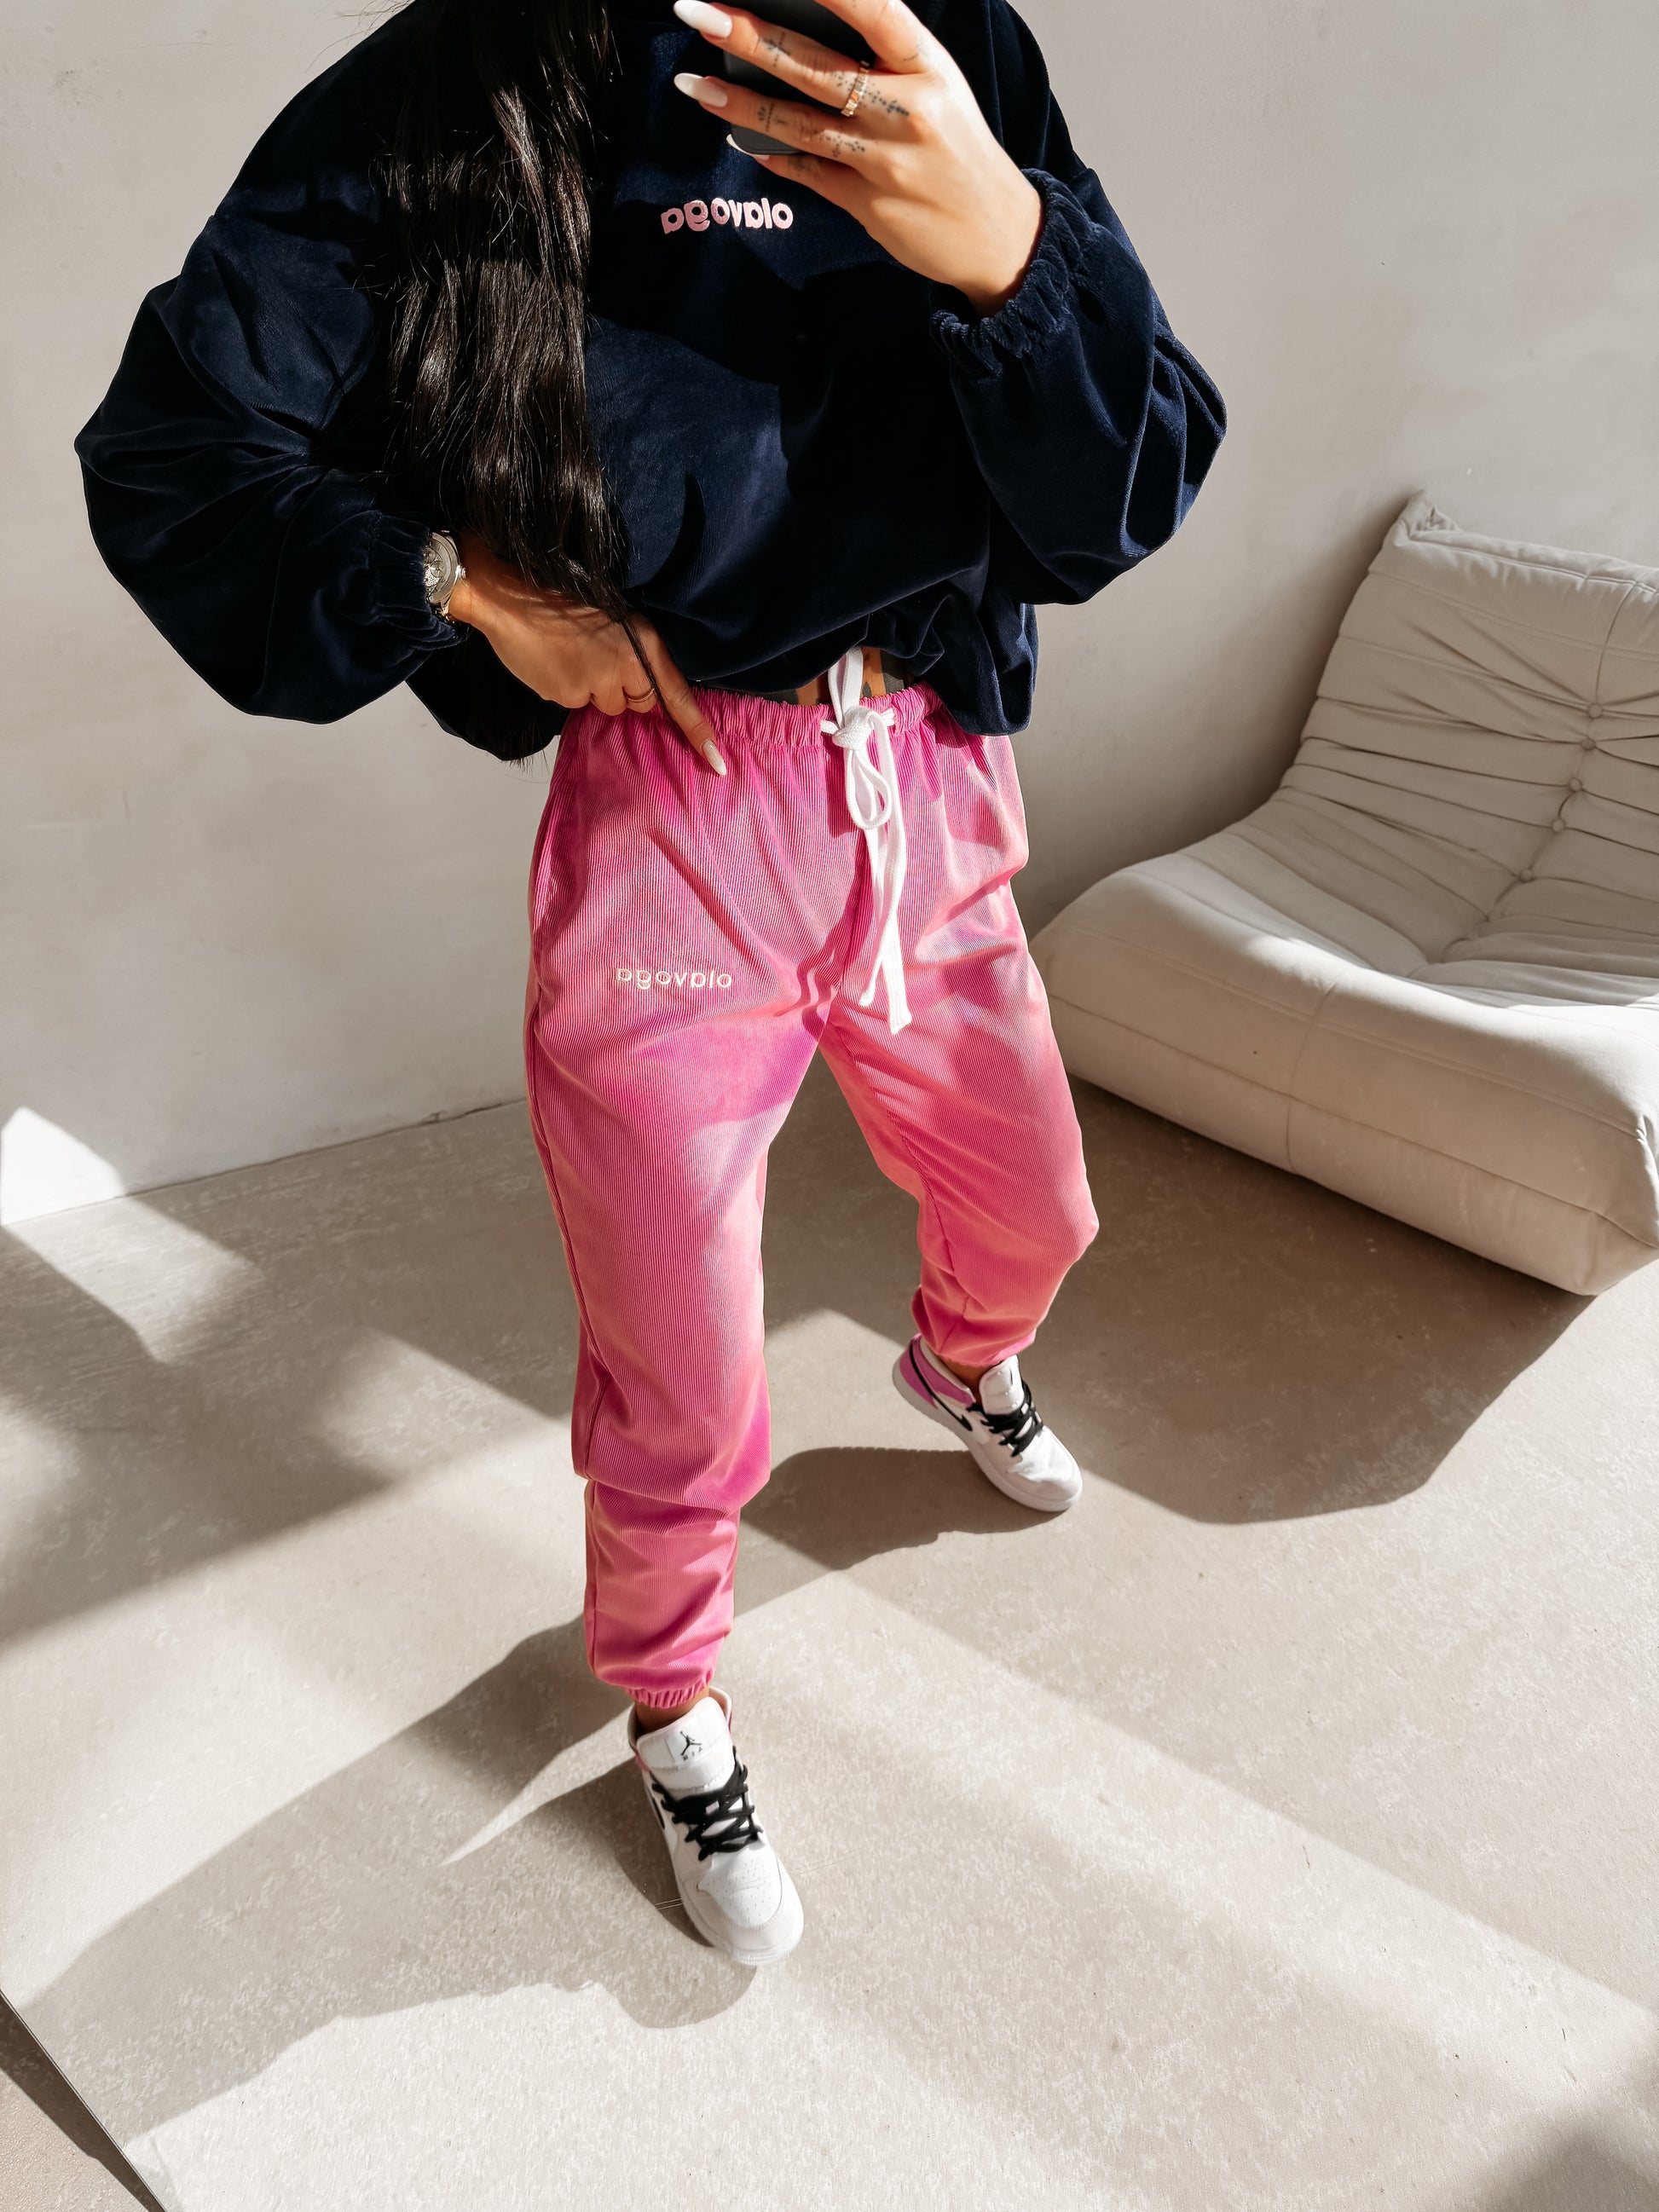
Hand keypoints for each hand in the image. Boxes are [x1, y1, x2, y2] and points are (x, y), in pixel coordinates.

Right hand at [449, 539, 726, 773]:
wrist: (512, 595)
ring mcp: (597, 684)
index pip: (677, 695)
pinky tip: (553, 663)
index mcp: (644, 642)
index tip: (716, 762)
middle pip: (639, 703)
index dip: (698, 730)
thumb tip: (637, 691)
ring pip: (607, 707)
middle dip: (625, 690)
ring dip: (595, 690)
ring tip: (571, 656)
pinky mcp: (567, 696)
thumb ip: (633, 654)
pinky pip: (576, 705)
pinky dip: (567, 691)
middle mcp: (627, 666)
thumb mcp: (614, 618)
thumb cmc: (564, 598)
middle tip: (597, 657)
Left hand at [671, 0, 1042, 315]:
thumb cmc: (958, 149)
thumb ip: (883, 60)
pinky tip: (736, 137)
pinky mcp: (869, 207)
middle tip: (698, 11)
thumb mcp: (937, 87)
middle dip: (750, 37)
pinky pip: (808, 173)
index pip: (875, 11)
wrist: (998, 234)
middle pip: (816, 68)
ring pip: (799, 125)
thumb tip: (802, 34)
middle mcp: (907, 111)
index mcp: (929, 67)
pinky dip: (771, 155)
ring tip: (694, 84)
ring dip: (739, 104)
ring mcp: (886, 163)